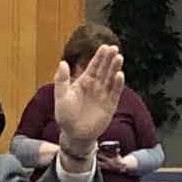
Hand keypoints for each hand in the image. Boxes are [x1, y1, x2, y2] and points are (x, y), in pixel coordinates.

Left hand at [49, 37, 124, 153]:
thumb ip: (62, 80)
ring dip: (115, 68)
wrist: (74, 134)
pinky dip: (118, 84)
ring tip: (119, 57)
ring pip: (111, 79)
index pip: (94, 66)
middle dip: (110, 59)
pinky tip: (120, 75)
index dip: (100, 57)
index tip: (105, 47)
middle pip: (105, 69)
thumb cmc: (66, 115)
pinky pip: (115, 93)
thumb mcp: (61, 97)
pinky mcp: (110, 105)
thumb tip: (63, 62)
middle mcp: (96, 86)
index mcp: (84, 82)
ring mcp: (104, 95)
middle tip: (115, 48)